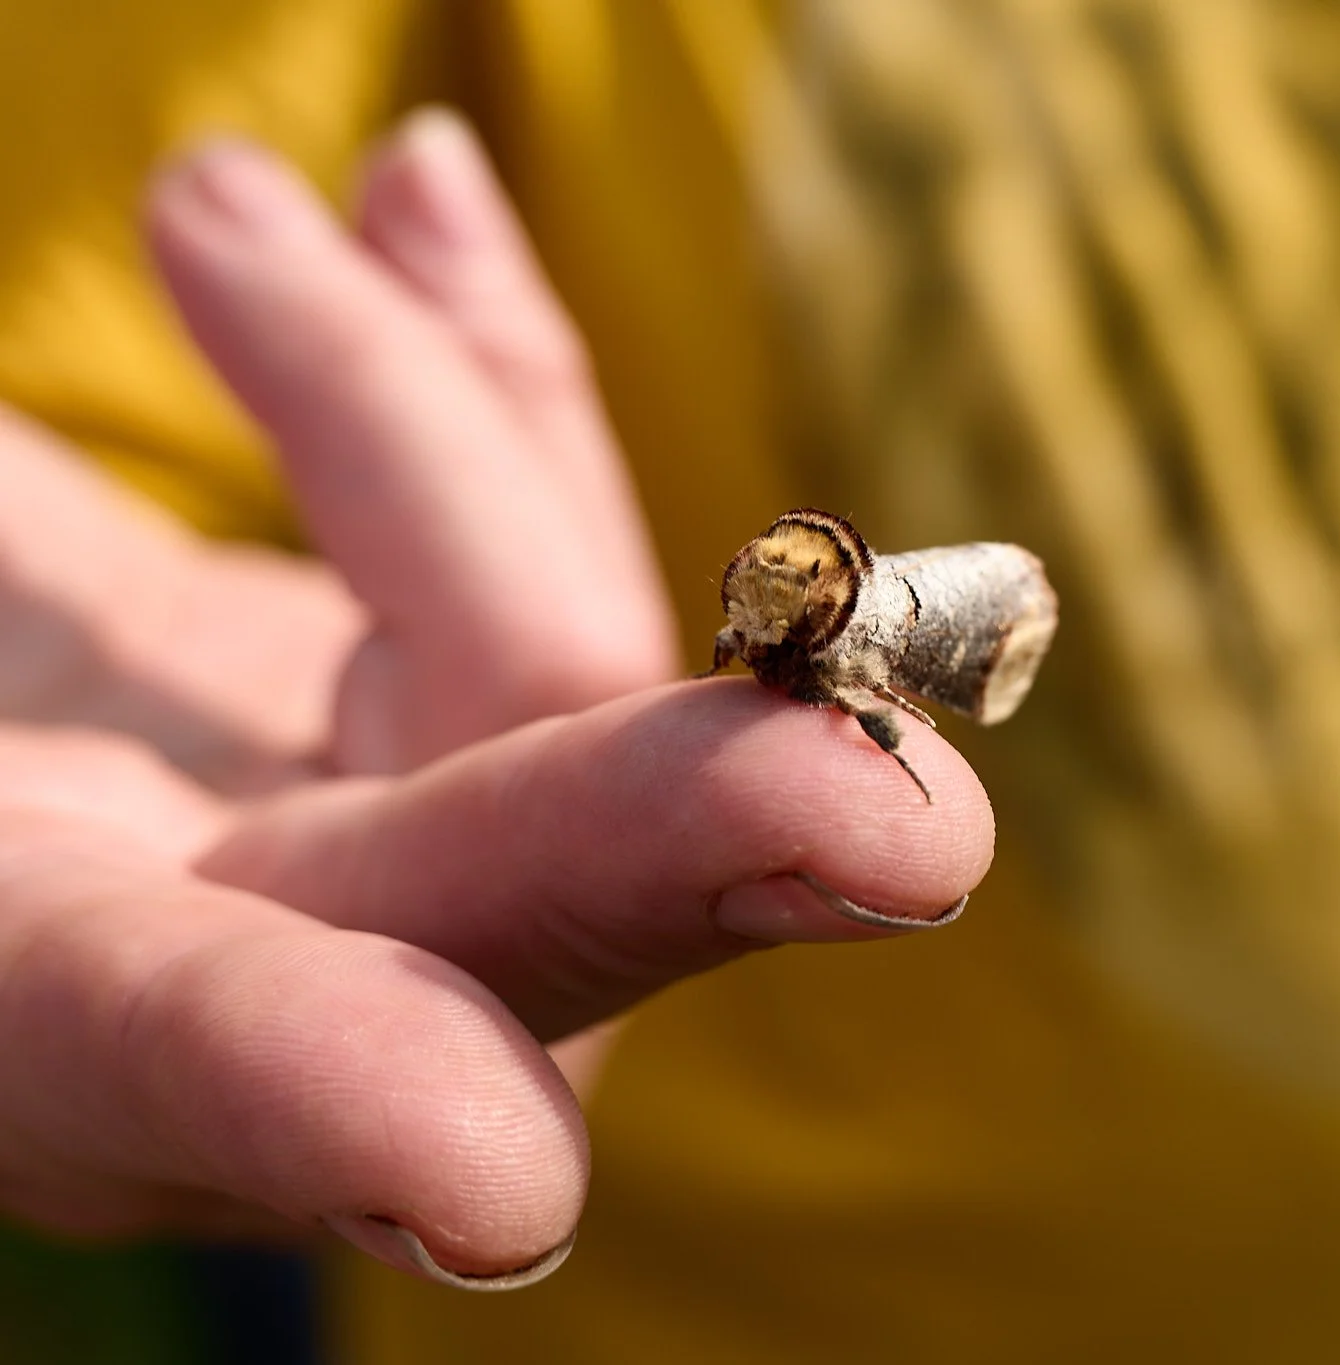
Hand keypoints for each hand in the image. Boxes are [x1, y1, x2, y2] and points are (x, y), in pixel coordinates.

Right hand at [0, 112, 991, 1285]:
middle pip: (498, 893)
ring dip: (430, 411)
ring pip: (535, 649)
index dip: (313, 1095)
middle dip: (676, 837)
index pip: (181, 1055)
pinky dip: (479, 383)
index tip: (495, 1183)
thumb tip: (235, 235)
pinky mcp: (424, 700)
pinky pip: (517, 545)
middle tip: (891, 823)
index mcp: (35, 1016)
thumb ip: (37, 575)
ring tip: (220, 216)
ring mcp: (355, 825)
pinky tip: (425, 207)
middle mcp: (243, 956)